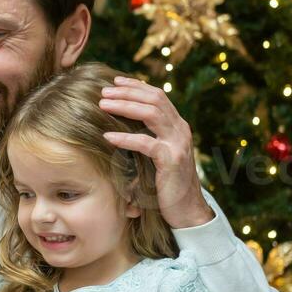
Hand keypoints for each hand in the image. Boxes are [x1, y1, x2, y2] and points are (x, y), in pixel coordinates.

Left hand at [99, 75, 213, 228]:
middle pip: (154, 99)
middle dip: (127, 92)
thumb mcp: (159, 155)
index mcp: (178, 126)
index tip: (115, 81)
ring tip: (103, 105)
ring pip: (152, 114)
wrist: (188, 210)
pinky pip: (146, 144)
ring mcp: (178, 144)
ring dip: (125, 106)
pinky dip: (125, 138)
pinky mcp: (171, 161)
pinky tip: (108, 137)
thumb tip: (122, 125)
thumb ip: (149, 138)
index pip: (158, 95)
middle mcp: (181, 130)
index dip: (136, 85)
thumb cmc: (167, 184)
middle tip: (103, 92)